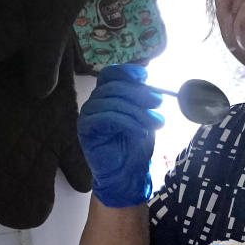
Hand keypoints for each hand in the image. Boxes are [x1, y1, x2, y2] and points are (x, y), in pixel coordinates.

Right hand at [77, 64, 163, 207]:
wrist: (127, 173)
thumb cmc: (135, 144)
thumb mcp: (144, 116)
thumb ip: (143, 98)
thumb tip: (152, 82)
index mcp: (107, 95)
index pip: (110, 73)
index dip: (127, 71)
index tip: (145, 77)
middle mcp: (94, 101)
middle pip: (114, 86)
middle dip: (139, 93)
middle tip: (159, 102)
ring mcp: (88, 114)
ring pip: (112, 102)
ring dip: (138, 111)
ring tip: (157, 123)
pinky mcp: (86, 128)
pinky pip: (106, 118)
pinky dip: (128, 122)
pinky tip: (142, 132)